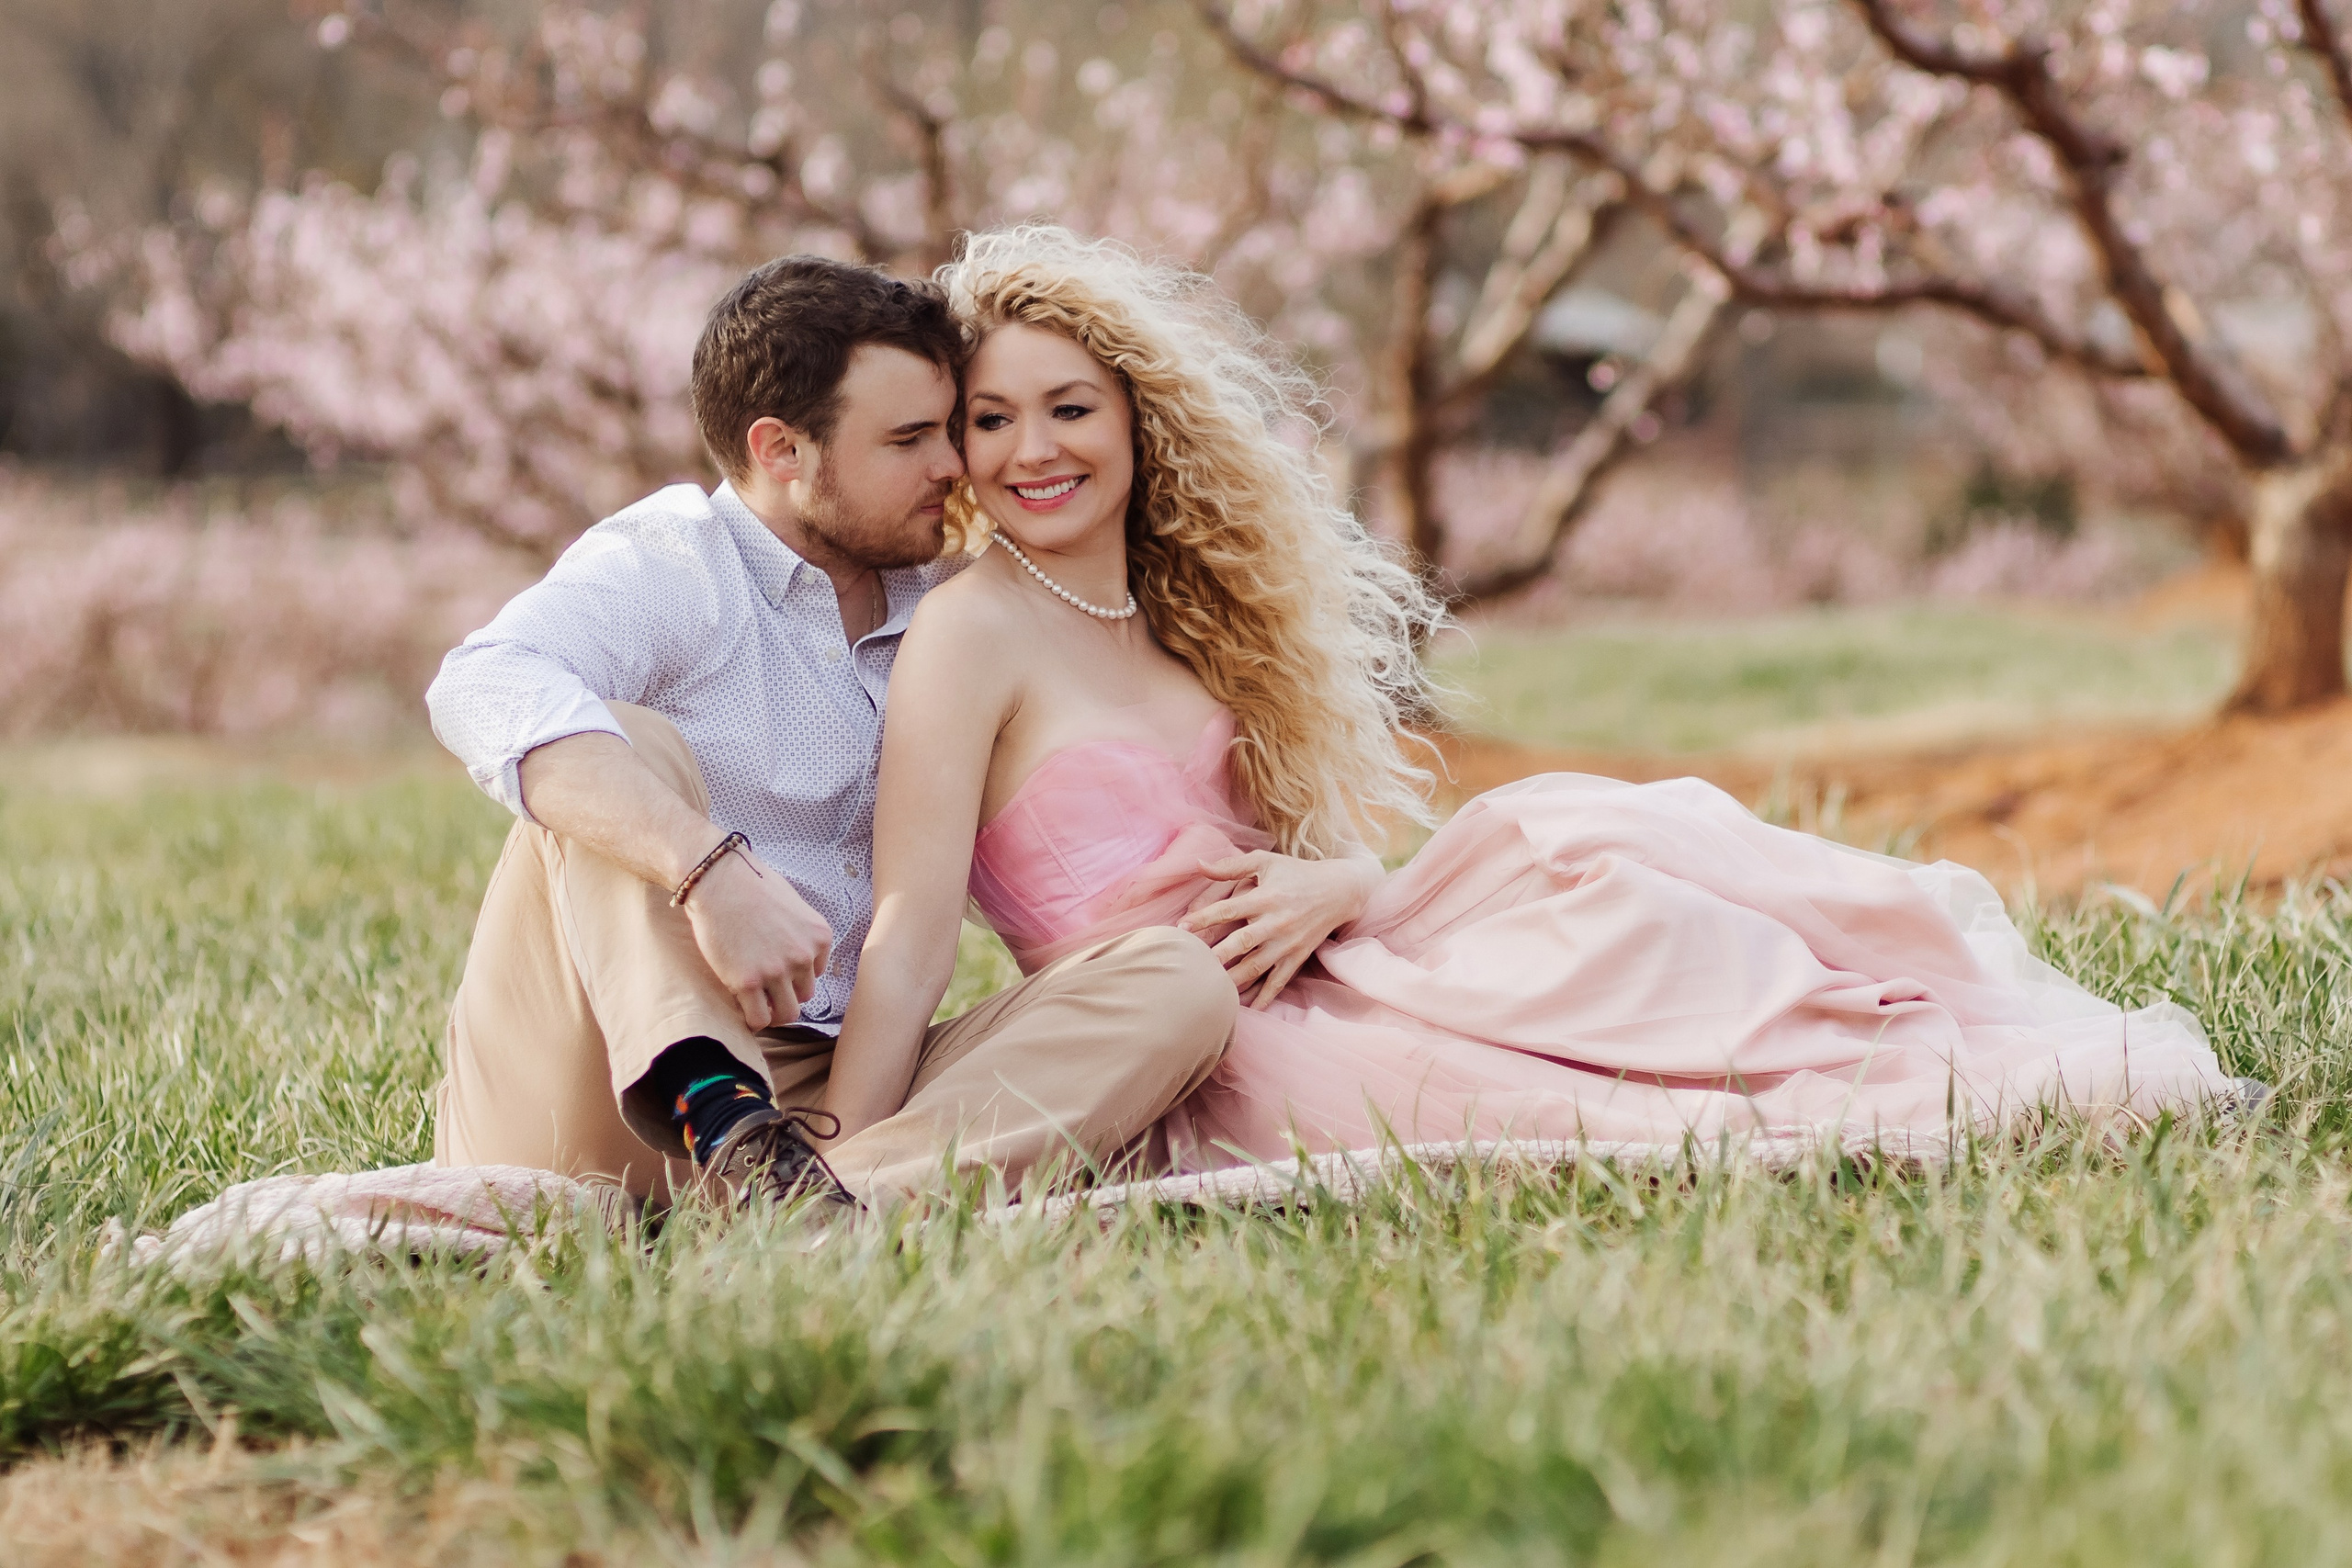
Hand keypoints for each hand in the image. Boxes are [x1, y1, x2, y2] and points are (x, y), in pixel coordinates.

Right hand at [680, 844, 834, 1029]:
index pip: (817, 972)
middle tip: (765, 986)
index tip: (775, 964)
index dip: (795, 972)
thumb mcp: (793, 905)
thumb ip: (800, 932)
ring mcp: (776, 971)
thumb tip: (797, 955)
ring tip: (756, 1001)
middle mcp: (803, 956)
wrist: (717, 880)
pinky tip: (743, 1007)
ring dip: (772, 1011)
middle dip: (786, 993)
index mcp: (819, 937)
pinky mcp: (747, 982)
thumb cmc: (750, 885)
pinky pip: (759, 1019)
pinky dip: (753, 1020)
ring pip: (787, 1013)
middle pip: (805, 995)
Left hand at [1177, 850, 1381, 1007]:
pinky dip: (1263, 996)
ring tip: (1209, 990)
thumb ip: (1230, 866)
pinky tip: (1247, 1009)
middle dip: (1215, 955)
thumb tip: (1197, 863)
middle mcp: (1275, 922)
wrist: (1339, 891)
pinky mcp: (1297, 957)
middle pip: (1240, 942)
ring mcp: (1287, 943)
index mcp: (1265, 898)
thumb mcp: (1265, 862)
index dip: (1203, 918)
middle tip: (1190, 966)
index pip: (1228, 910)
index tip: (1180, 927)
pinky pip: (1278, 981)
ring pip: (1256, 967)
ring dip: (1232, 980)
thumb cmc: (1296, 873)